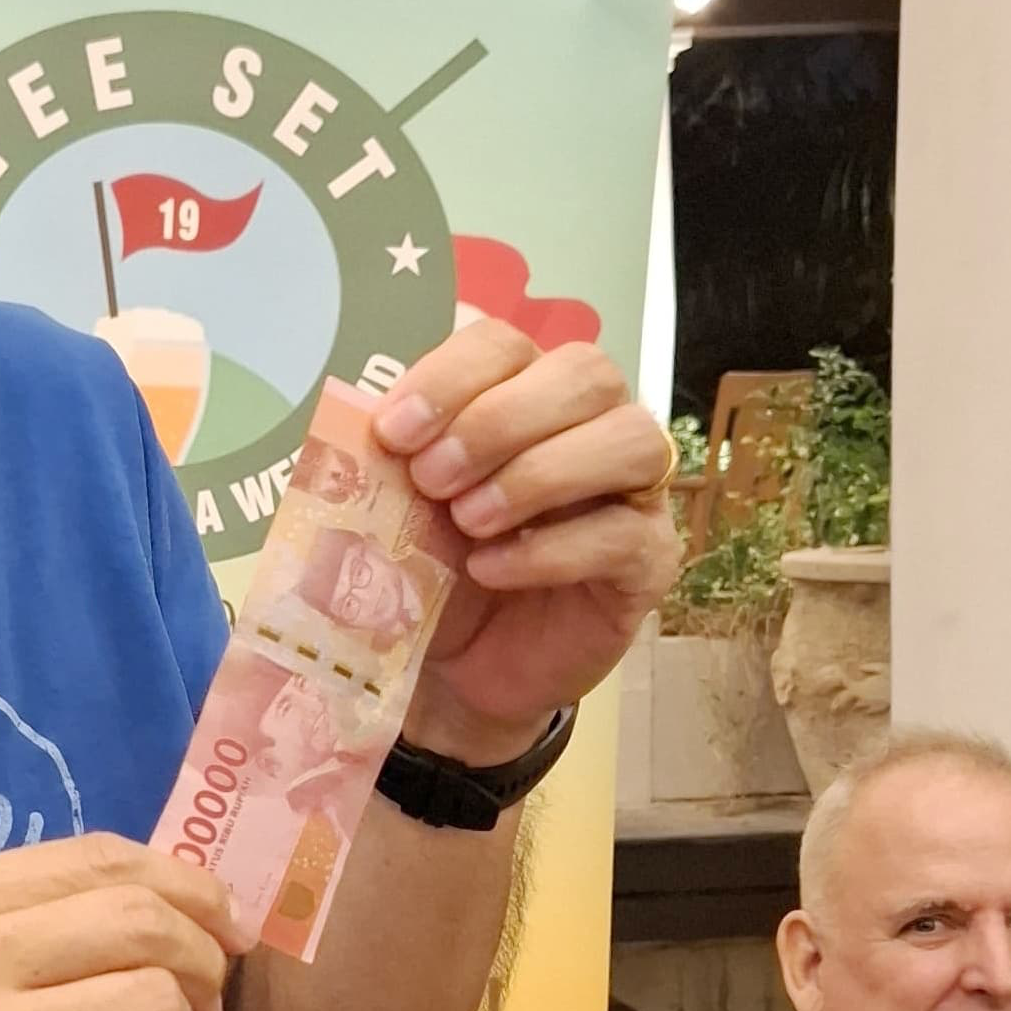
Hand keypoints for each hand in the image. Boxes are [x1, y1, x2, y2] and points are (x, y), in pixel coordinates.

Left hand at [372, 321, 680, 759]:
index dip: (451, 377)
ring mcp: (634, 490)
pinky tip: (492, 569)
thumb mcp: (396, 511)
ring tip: (469, 522)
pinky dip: (551, 549)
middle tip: (433, 480)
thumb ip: (389, 463)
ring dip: (538, 474)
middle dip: (498, 421)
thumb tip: (360, 426)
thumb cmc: (435, 571)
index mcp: (525, 391)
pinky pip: (624, 533)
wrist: (460, 668)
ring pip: (632, 438)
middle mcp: (592, 425)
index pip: (507, 343)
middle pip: (586, 372)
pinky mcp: (649, 561)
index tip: (394, 432)